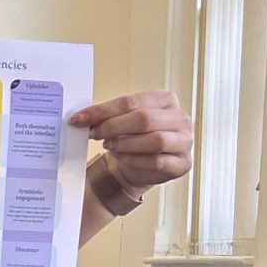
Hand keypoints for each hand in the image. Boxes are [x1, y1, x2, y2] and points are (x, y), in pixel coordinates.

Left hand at [71, 90, 193, 210]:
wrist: (142, 166)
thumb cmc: (134, 139)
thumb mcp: (121, 121)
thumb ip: (107, 117)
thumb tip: (83, 118)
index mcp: (166, 100)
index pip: (132, 102)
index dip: (104, 111)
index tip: (81, 118)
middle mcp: (180, 118)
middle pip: (144, 119)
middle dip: (113, 127)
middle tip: (94, 133)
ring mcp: (185, 141)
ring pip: (155, 140)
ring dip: (126, 144)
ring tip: (109, 145)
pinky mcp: (183, 163)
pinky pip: (157, 161)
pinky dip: (134, 160)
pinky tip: (122, 157)